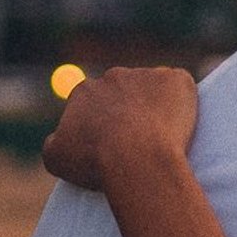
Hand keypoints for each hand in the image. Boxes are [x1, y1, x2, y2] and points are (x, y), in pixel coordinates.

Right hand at [43, 67, 197, 195]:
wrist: (136, 159)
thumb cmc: (95, 161)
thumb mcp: (57, 158)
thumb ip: (54, 142)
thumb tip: (58, 137)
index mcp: (84, 91)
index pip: (92, 104)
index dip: (103, 126)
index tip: (112, 146)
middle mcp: (113, 76)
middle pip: (124, 93)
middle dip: (129, 113)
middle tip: (138, 143)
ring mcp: (146, 75)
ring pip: (153, 91)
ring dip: (155, 108)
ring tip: (160, 140)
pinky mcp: (176, 80)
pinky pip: (180, 88)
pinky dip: (182, 104)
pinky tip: (179, 128)